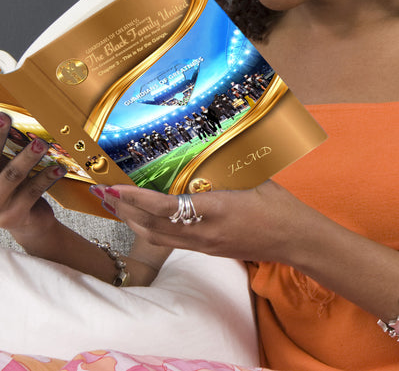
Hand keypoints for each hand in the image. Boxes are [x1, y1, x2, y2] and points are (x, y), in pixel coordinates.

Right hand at [0, 91, 65, 239]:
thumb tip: (3, 108)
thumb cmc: (8, 184)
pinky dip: (46, 177)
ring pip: (11, 175)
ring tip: (41, 143)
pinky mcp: (12, 216)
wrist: (26, 222)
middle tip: (4, 116)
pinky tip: (59, 167)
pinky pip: (32, 191)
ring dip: (27, 157)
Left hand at [91, 180, 320, 264]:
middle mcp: (204, 233)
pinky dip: (152, 229)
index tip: (115, 187)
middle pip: (152, 228)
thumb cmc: (278, 204)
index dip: (136, 199)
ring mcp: (205, 246)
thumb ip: (224, 167)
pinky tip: (147, 219)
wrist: (295, 239)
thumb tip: (203, 146)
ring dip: (133, 223)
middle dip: (124, 212)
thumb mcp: (252, 177)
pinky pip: (172, 242)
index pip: (165, 207)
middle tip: (103, 194)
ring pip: (158, 238)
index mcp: (214, 211)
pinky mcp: (210, 251)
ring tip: (116, 207)